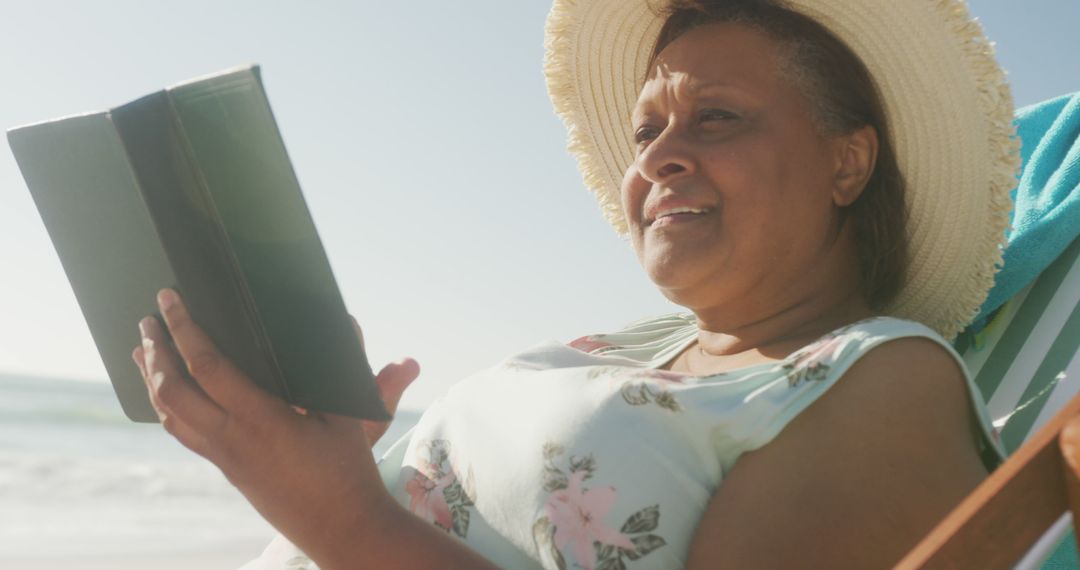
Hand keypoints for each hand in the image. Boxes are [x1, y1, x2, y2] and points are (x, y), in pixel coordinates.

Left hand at [130, 288, 409, 560]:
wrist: (340, 527)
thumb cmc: (348, 471)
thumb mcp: (349, 416)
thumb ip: (342, 368)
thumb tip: (346, 323)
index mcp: (263, 419)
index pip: (207, 366)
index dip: (184, 329)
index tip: (171, 300)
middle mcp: (234, 438)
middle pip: (172, 390)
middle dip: (155, 350)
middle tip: (147, 319)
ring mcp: (225, 457)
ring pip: (169, 415)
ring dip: (152, 379)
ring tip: (142, 350)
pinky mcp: (227, 468)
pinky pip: (183, 433)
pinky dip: (166, 406)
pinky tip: (167, 393)